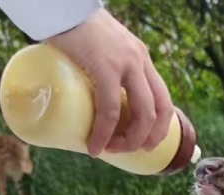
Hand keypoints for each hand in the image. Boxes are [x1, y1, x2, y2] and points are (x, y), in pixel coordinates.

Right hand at [48, 9, 172, 156]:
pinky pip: (110, 109)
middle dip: (149, 139)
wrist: (59, 4)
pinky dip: (104, 133)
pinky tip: (95, 145)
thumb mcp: (100, 48)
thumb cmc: (72, 27)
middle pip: (161, 111)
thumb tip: (91, 98)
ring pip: (143, 114)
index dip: (159, 127)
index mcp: (141, 58)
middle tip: (130, 151)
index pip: (163, 99)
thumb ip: (104, 68)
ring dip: (130, 140)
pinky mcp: (105, 67)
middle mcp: (140, 61)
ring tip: (111, 150)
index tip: (145, 142)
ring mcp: (126, 63)